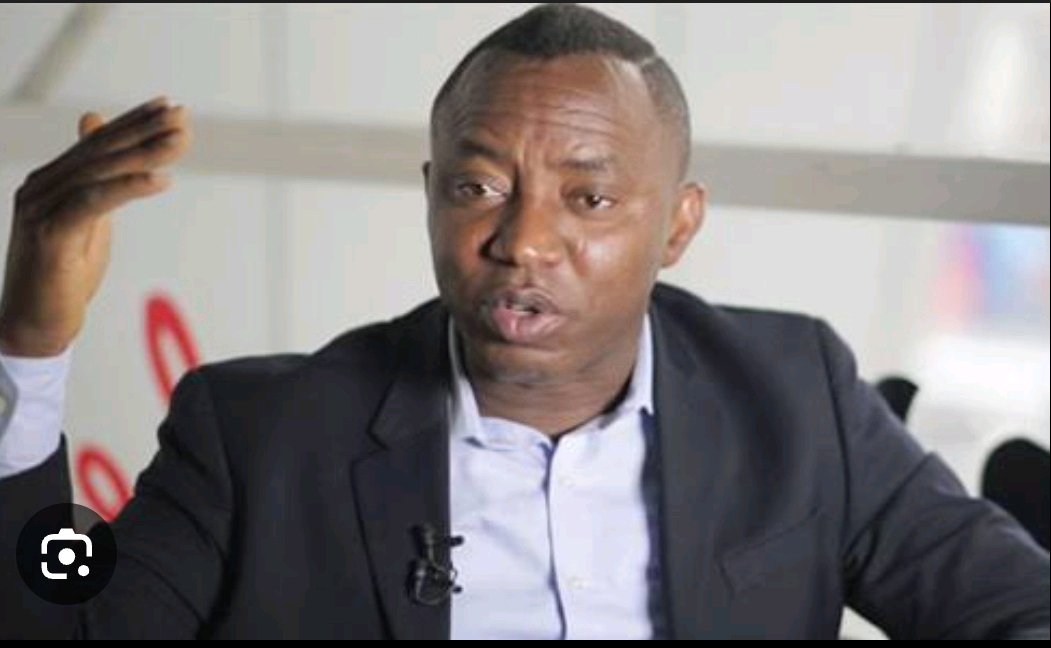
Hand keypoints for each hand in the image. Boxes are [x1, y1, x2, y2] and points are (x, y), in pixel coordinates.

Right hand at [0, 97, 190, 356]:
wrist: (33, 323)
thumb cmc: (62, 274)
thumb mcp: (85, 221)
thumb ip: (96, 182)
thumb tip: (95, 130)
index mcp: (49, 181)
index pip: (96, 143)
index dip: (133, 121)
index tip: (168, 105)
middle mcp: (40, 187)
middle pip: (101, 150)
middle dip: (145, 129)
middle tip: (182, 113)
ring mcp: (40, 209)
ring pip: (100, 171)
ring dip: (146, 153)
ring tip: (181, 140)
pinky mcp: (50, 235)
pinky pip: (94, 203)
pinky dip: (130, 187)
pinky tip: (161, 179)